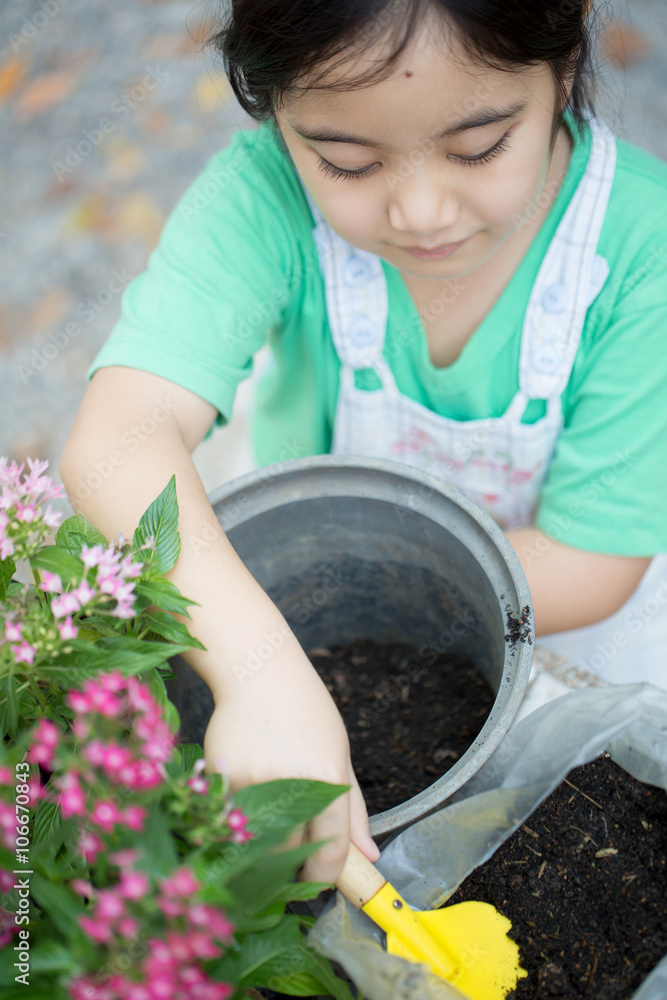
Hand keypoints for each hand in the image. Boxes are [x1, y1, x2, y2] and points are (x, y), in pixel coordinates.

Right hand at [203, 656, 379, 884]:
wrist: (257, 672)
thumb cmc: (305, 711)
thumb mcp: (339, 753)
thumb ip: (353, 809)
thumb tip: (368, 857)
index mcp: (327, 775)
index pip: (332, 848)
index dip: (326, 875)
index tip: (319, 879)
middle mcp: (290, 780)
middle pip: (290, 853)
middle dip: (292, 863)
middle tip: (292, 857)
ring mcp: (252, 778)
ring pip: (256, 840)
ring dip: (263, 843)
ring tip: (268, 820)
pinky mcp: (222, 775)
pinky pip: (230, 816)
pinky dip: (238, 816)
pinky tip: (247, 789)